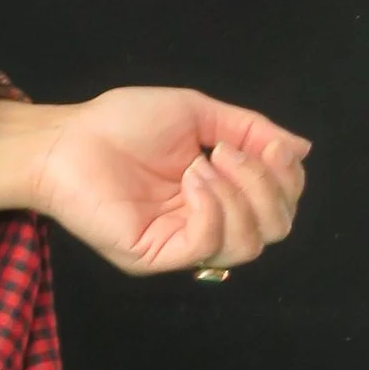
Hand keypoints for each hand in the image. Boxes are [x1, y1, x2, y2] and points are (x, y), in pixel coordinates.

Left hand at [0, 87, 309, 275]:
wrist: (67, 139)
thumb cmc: (123, 123)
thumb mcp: (200, 114)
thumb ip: (251, 129)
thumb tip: (301, 148)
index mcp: (221, 193)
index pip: (281, 203)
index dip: (287, 176)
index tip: (267, 142)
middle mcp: (207, 223)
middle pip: (276, 227)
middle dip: (268, 184)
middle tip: (230, 151)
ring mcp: (181, 244)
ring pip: (250, 243)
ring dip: (241, 194)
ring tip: (206, 162)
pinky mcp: (155, 255)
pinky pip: (208, 246)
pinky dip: (214, 208)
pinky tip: (193, 178)